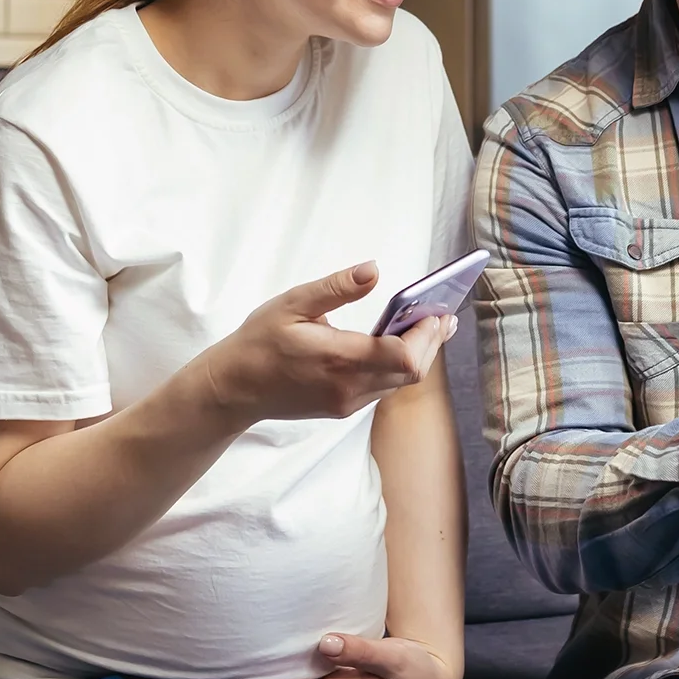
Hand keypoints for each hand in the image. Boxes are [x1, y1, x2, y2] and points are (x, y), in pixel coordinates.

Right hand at [193, 263, 450, 426]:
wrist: (234, 389)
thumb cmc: (259, 342)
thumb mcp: (292, 304)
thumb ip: (335, 288)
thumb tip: (373, 270)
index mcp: (338, 359)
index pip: (404, 356)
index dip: (427, 335)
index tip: (437, 310)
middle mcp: (348, 387)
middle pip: (411, 372)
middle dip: (431, 342)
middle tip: (444, 315)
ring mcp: (347, 402)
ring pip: (399, 382)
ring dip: (418, 355)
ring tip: (430, 326)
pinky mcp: (343, 407)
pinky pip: (382, 388)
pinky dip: (398, 366)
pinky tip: (399, 344)